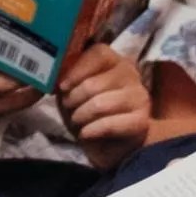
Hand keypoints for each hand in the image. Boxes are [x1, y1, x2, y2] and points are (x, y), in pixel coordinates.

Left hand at [56, 46, 151, 165]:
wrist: (109, 142)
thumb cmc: (89, 112)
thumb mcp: (73, 92)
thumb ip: (67, 78)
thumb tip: (54, 74)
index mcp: (115, 61)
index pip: (98, 54)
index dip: (77, 70)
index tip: (62, 86)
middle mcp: (131, 75)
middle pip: (94, 83)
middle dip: (74, 99)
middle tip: (69, 108)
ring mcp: (139, 97)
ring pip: (100, 104)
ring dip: (80, 116)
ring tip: (77, 121)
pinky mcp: (141, 120)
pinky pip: (109, 124)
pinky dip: (91, 130)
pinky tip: (86, 133)